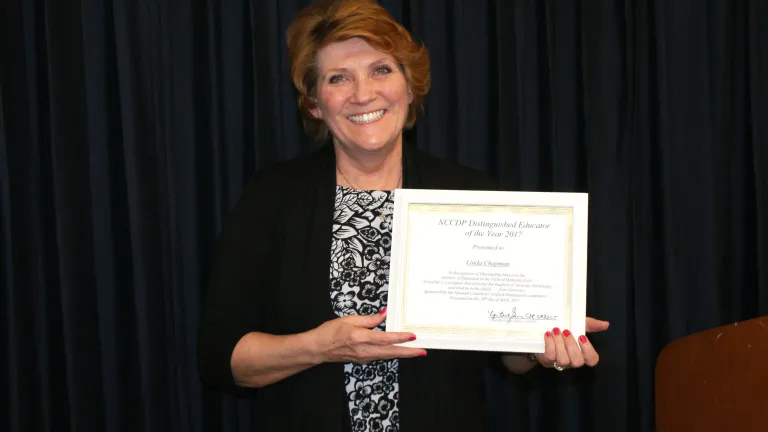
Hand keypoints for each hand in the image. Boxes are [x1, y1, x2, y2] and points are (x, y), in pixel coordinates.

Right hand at [310, 308, 426, 364]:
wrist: (318, 348)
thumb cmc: (330, 332)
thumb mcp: (349, 319)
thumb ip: (369, 319)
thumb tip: (384, 314)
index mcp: (360, 337)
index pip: (385, 338)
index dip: (400, 337)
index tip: (412, 336)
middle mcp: (364, 350)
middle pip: (390, 352)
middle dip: (408, 352)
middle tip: (422, 351)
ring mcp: (363, 357)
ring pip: (387, 356)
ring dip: (402, 354)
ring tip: (415, 352)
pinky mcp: (362, 360)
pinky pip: (380, 357)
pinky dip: (391, 354)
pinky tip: (398, 351)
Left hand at [534, 317, 608, 369]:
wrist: (541, 333)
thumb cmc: (563, 331)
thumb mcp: (577, 324)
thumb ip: (591, 325)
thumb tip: (605, 324)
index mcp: (582, 353)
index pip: (592, 360)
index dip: (588, 350)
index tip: (581, 337)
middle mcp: (572, 361)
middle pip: (578, 362)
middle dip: (572, 345)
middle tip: (566, 331)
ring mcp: (559, 362)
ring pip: (563, 360)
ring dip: (560, 344)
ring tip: (555, 331)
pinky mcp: (546, 361)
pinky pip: (550, 357)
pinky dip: (549, 345)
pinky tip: (548, 334)